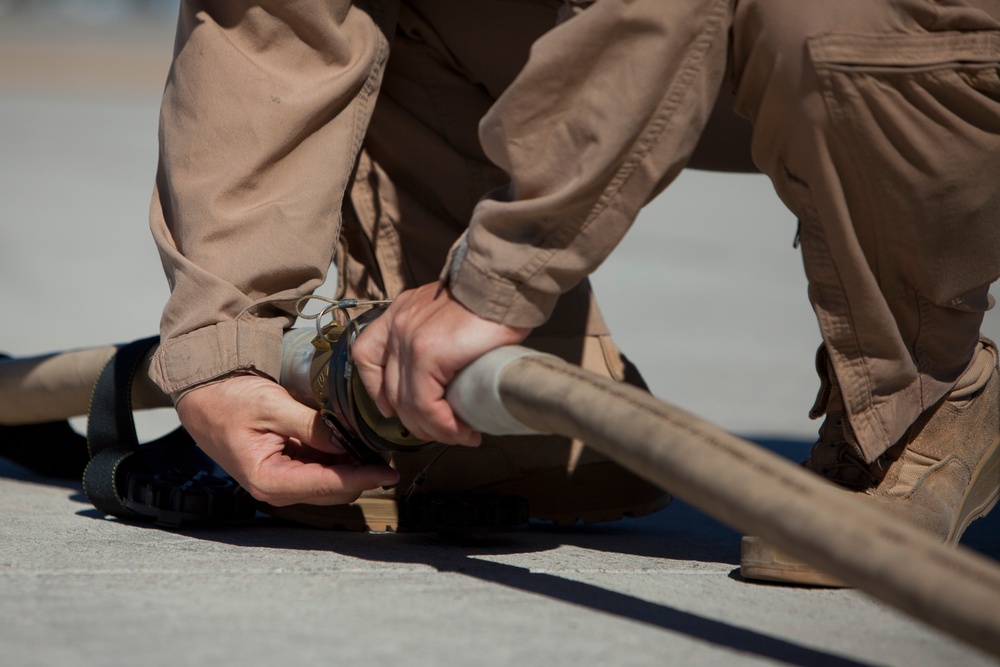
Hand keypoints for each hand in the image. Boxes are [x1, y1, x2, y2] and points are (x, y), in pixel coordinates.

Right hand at [175, 375, 398, 505]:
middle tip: (386, 449)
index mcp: (268, 480)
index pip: (327, 485)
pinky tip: (352, 439)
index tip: (389, 471)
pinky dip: (340, 456)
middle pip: (334, 490)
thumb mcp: (272, 407)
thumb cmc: (227, 400)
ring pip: (332, 482)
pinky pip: (323, 469)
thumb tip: (349, 439)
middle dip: (362, 472)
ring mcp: (283, 480)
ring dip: (353, 465)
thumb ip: (312, 427)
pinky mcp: (288, 468)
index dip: (362, 478)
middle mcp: (277, 488)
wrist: (203, 393)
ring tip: (373, 442)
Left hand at [352, 283, 530, 445]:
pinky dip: (444, 425)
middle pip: (390, 389)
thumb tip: (452, 370)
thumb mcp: (452, 311)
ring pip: (407, 403)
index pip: (366, 353)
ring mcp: (409, 339)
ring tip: (458, 435)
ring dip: (433, 428)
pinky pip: (426, 404)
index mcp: (401, 312)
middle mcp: (398, 325)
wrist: (504, 281)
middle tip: (441, 431)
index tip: (389, 407)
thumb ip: (441, 334)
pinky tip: (462, 431)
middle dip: (414, 420)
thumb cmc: (491, 297)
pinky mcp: (428, 353)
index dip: (374, 387)